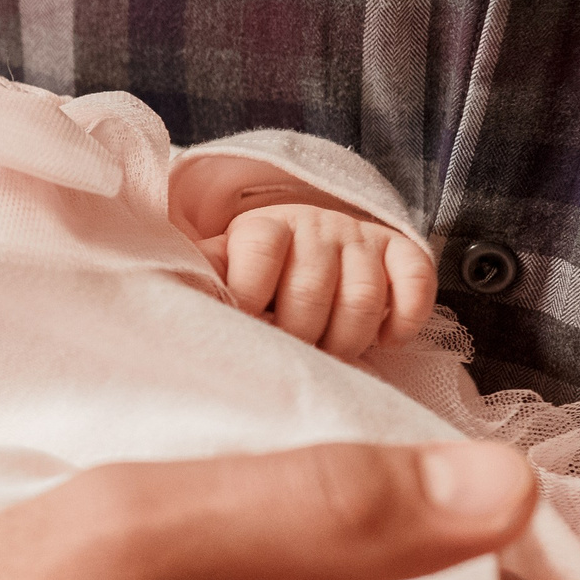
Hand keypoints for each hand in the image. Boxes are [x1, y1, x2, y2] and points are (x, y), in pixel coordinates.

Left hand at [199, 203, 435, 357]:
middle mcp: (315, 225)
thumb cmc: (260, 267)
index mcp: (262, 226)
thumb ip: (203, 274)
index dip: (250, 296)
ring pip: (363, 298)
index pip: (258, 253)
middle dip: (301, 336)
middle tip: (294, 354)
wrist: (315, 235)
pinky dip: (404, 320)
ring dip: (348, 340)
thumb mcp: (224, 263)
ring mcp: (360, 237)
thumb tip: (164, 288)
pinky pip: (415, 284)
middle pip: (312, 291)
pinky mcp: (402, 251)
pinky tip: (386, 340)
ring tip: (332, 354)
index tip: (247, 324)